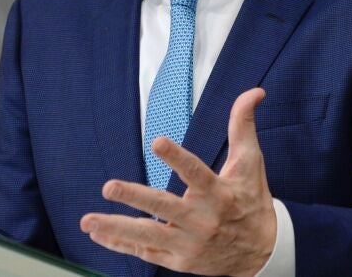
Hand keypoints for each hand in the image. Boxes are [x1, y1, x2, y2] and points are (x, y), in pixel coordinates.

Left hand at [80, 88, 275, 276]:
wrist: (263, 252)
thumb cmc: (251, 200)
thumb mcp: (250, 162)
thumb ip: (242, 125)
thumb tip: (254, 92)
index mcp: (218, 194)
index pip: (195, 173)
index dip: (177, 158)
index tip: (158, 141)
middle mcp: (201, 220)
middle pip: (164, 207)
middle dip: (135, 197)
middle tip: (108, 187)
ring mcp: (188, 243)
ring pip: (148, 235)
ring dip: (116, 228)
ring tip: (88, 220)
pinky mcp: (179, 260)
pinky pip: (145, 251)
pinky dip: (120, 244)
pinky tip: (97, 235)